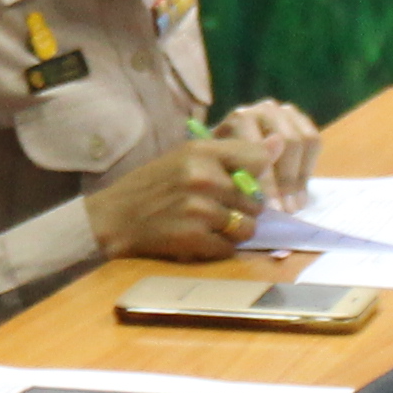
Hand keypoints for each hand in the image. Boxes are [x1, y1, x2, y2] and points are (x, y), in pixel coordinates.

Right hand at [85, 140, 258, 263]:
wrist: (113, 219)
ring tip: (208, 225)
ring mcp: (199, 210)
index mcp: (201, 151)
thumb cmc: (152, 186)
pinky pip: (229, 249)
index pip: (258, 159)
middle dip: (241, 209)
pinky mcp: (194, 239)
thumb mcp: (186, 157)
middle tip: (213, 208)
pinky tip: (197, 239)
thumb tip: (280, 143)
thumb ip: (233, 152)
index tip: (238, 183)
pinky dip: (217, 248)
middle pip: (256, 201)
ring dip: (233, 232)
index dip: (254, 175)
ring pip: (247, 227)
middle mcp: (203, 177)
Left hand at [214, 101, 324, 208]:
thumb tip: (256, 198)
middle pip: (288, 142)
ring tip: (295, 205)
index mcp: (241, 118)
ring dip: (300, 178)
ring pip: (304, 142)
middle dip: (288, 181)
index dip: (268, 182)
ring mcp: (285, 112)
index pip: (261, 149)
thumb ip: (238, 175)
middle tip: (287, 210)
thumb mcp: (221, 167)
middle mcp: (265, 109)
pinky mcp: (301, 119)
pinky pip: (314, 142)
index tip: (272, 208)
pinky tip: (300, 191)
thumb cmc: (222, 159)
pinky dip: (308, 168)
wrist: (231, 139)